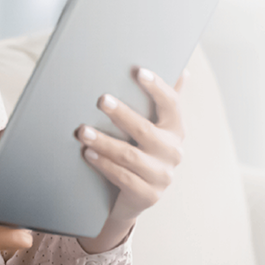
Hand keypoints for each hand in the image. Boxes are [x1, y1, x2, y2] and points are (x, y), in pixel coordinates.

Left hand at [75, 68, 186, 251]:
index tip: (138, 71)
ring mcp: (162, 176)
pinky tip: (88, 154)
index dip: (157, 87)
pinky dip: (104, 165)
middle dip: (121, 114)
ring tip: (82, 131)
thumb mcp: (150, 124)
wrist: (132, 195)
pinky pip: (123, 178)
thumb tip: (182, 69)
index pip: (171, 103)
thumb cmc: (139, 148)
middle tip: (101, 100)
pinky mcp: (148, 196)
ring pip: (130, 156)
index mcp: (175, 129)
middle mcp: (173, 152)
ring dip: (104, 142)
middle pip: (145, 130)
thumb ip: (161, 99)